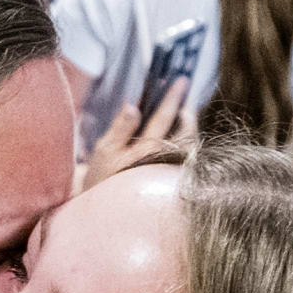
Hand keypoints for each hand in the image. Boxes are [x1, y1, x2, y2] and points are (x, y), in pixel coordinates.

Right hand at [77, 76, 195, 187]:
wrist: (106, 211)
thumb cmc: (102, 178)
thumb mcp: (104, 151)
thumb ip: (120, 128)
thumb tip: (133, 106)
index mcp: (147, 151)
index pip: (164, 118)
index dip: (172, 97)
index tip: (181, 81)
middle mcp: (165, 161)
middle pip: (187, 130)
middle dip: (188, 112)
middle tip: (185, 99)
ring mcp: (172, 172)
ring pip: (191, 143)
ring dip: (189, 126)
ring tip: (184, 114)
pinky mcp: (174, 180)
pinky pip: (187, 155)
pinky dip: (186, 140)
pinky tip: (180, 135)